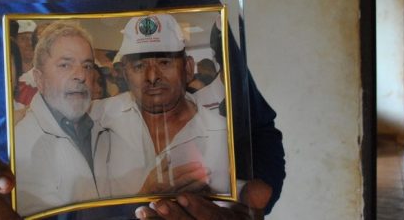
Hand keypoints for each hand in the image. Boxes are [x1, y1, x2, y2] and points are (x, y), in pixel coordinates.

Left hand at [134, 179, 271, 219]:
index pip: (215, 219)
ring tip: (143, 212)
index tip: (183, 197)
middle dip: (175, 218)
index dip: (199, 210)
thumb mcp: (252, 207)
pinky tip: (142, 216)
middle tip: (159, 204)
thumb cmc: (241, 215)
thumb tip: (261, 187)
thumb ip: (254, 196)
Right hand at [139, 158, 209, 193]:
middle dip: (195, 176)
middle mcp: (166, 188)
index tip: (198, 164)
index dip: (187, 168)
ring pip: (186, 190)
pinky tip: (203, 188)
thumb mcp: (154, 172)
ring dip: (197, 184)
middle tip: (206, 170)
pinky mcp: (176, 200)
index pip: (175, 173)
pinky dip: (196, 192)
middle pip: (182, 181)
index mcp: (160, 179)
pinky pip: (187, 197)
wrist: (147, 199)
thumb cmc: (151, 183)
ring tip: (207, 178)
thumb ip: (162, 163)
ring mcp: (172, 195)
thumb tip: (169, 154)